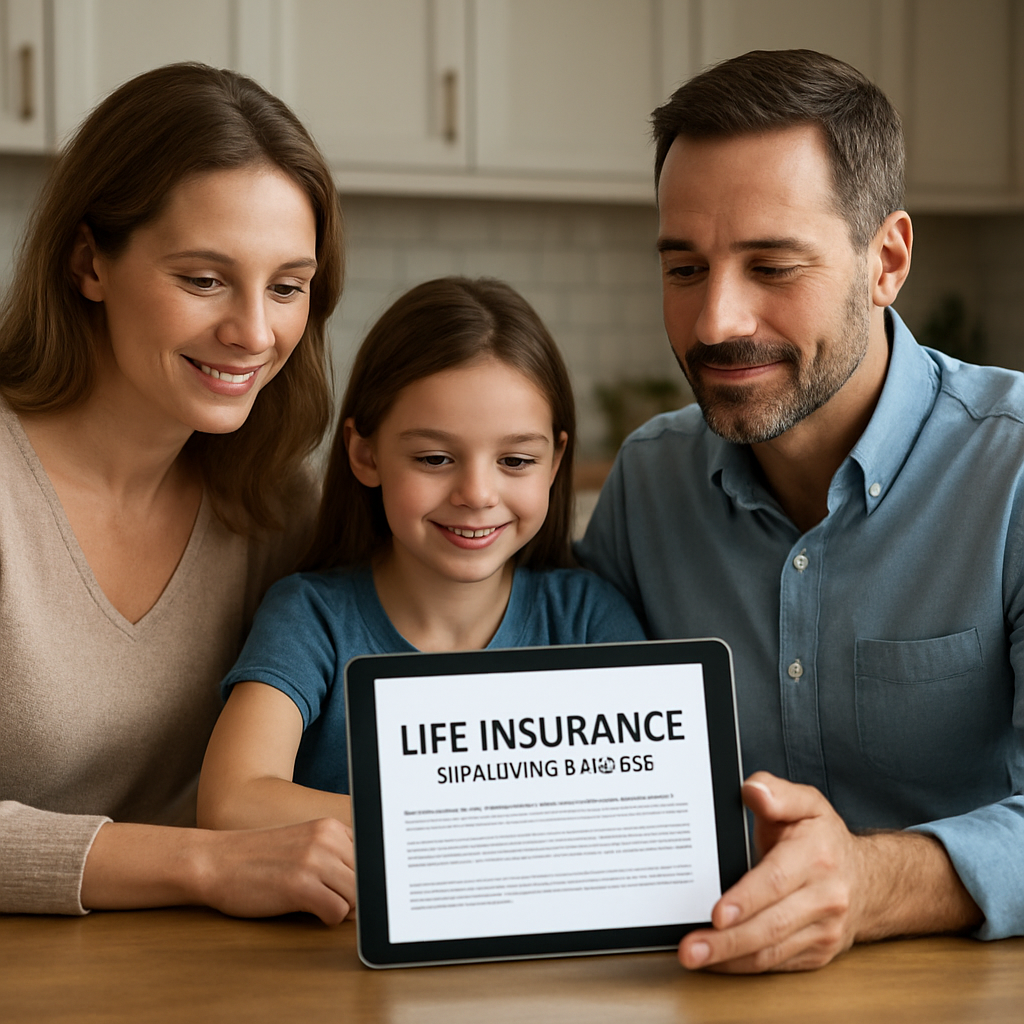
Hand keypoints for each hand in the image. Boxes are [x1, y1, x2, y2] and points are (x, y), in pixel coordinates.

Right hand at [194, 817, 355, 924]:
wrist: (214, 861)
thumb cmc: (257, 859)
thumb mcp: (303, 845)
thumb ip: (335, 857)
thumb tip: (368, 888)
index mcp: (330, 827)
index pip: (371, 857)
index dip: (365, 879)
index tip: (354, 889)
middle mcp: (327, 839)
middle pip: (367, 879)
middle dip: (355, 897)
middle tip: (331, 902)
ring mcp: (314, 860)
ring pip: (357, 897)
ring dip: (341, 908)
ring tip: (317, 905)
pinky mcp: (300, 885)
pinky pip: (338, 912)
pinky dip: (327, 918)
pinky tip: (307, 910)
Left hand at [679, 772, 870, 972]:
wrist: (870, 881)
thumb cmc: (825, 839)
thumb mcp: (807, 804)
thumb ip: (777, 793)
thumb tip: (753, 790)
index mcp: (816, 856)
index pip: (776, 880)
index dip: (745, 899)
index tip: (717, 913)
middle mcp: (824, 897)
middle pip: (771, 924)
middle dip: (727, 940)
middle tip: (690, 948)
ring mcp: (823, 930)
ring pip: (772, 951)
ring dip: (730, 958)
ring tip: (695, 957)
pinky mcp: (818, 953)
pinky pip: (777, 964)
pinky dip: (745, 966)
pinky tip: (718, 962)